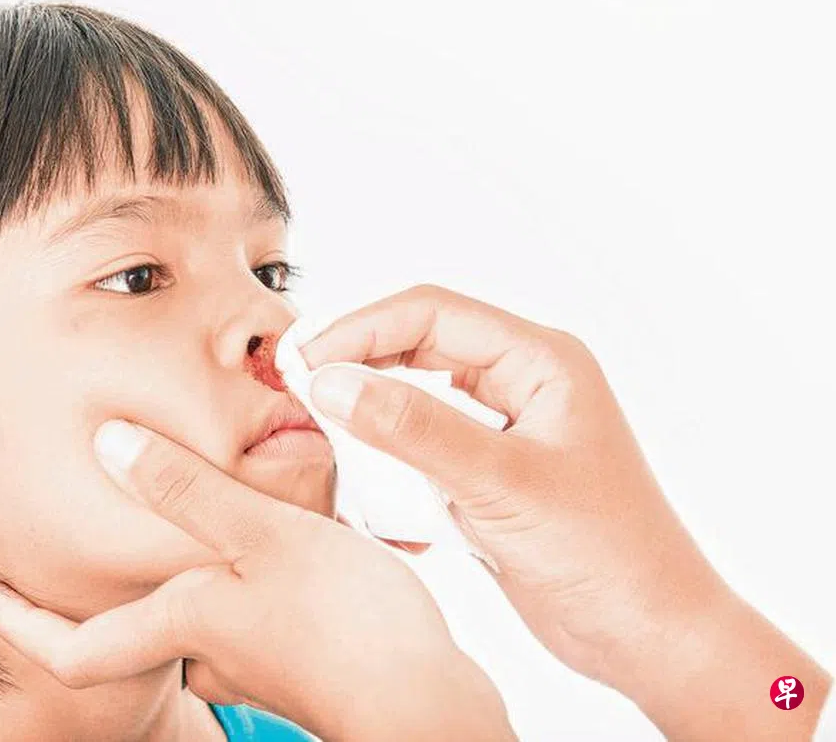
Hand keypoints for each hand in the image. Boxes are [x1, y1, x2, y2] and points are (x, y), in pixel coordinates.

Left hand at [0, 418, 515, 741]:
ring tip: (179, 516)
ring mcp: (254, 657)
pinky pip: (244, 611)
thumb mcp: (264, 536)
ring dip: (172, 573)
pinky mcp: (298, 654)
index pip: (70, 647)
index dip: (13, 625)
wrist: (427, 702)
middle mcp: (208, 647)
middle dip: (93, 589)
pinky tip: (267, 534)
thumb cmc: (348, 624)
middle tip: (71, 537)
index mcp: (185, 619)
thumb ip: (189, 489)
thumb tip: (109, 443)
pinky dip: (234, 574)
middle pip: (127, 628)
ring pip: (191, 616)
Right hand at [299, 284, 830, 740]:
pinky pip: (427, 442)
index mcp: (541, 361)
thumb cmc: (605, 553)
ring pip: (420, 394)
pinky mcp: (492, 472)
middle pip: (421, 345)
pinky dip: (393, 452)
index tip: (305, 359)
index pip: (432, 313)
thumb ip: (414, 429)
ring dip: (375, 407)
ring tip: (327, 424)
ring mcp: (506, 428)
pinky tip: (369, 470)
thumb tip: (332, 382)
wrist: (647, 635)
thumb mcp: (500, 484)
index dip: (361, 329)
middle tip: (301, 386)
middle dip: (361, 361)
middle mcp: (523, 383)